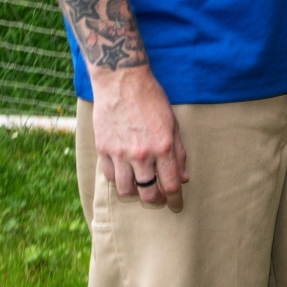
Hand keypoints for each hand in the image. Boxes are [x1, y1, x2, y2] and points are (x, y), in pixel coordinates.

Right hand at [89, 65, 186, 212]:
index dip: (175, 199)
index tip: (177, 206)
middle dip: (156, 200)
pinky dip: (118, 180)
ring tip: (140, 186)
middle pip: (148, 194)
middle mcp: (141, 154)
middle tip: (159, 198)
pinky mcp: (103, 149)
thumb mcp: (173, 123)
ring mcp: (120, 153)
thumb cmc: (151, 99)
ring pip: (126, 190)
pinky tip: (124, 173)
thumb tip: (183, 177)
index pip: (171, 184)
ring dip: (135, 193)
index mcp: (163, 147)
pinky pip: (110, 177)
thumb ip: (179, 152)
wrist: (121, 80)